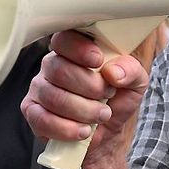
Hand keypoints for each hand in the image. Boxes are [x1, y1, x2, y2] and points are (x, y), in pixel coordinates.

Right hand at [20, 31, 148, 168]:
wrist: (108, 131)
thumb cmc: (118, 98)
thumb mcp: (135, 81)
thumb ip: (130, 70)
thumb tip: (113, 72)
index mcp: (75, 49)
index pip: (64, 38)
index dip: (79, 48)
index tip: (98, 61)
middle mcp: (52, 64)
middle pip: (59, 69)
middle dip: (89, 87)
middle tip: (108, 95)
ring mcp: (40, 88)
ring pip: (53, 96)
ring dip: (83, 110)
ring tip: (101, 115)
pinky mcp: (33, 112)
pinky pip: (41, 119)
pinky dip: (66, 128)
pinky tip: (84, 130)